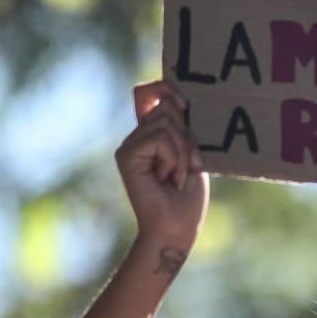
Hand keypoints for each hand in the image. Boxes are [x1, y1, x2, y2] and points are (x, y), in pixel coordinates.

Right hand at [115, 80, 209, 255]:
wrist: (176, 229)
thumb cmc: (187, 198)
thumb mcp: (191, 154)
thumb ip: (181, 128)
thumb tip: (174, 99)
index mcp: (152, 135)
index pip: (148, 93)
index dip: (164, 88)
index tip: (185, 105)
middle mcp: (137, 137)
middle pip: (166, 106)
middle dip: (186, 136)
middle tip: (186, 166)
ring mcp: (129, 145)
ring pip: (166, 123)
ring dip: (182, 152)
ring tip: (176, 176)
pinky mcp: (125, 155)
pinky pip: (159, 138)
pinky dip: (173, 158)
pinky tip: (166, 178)